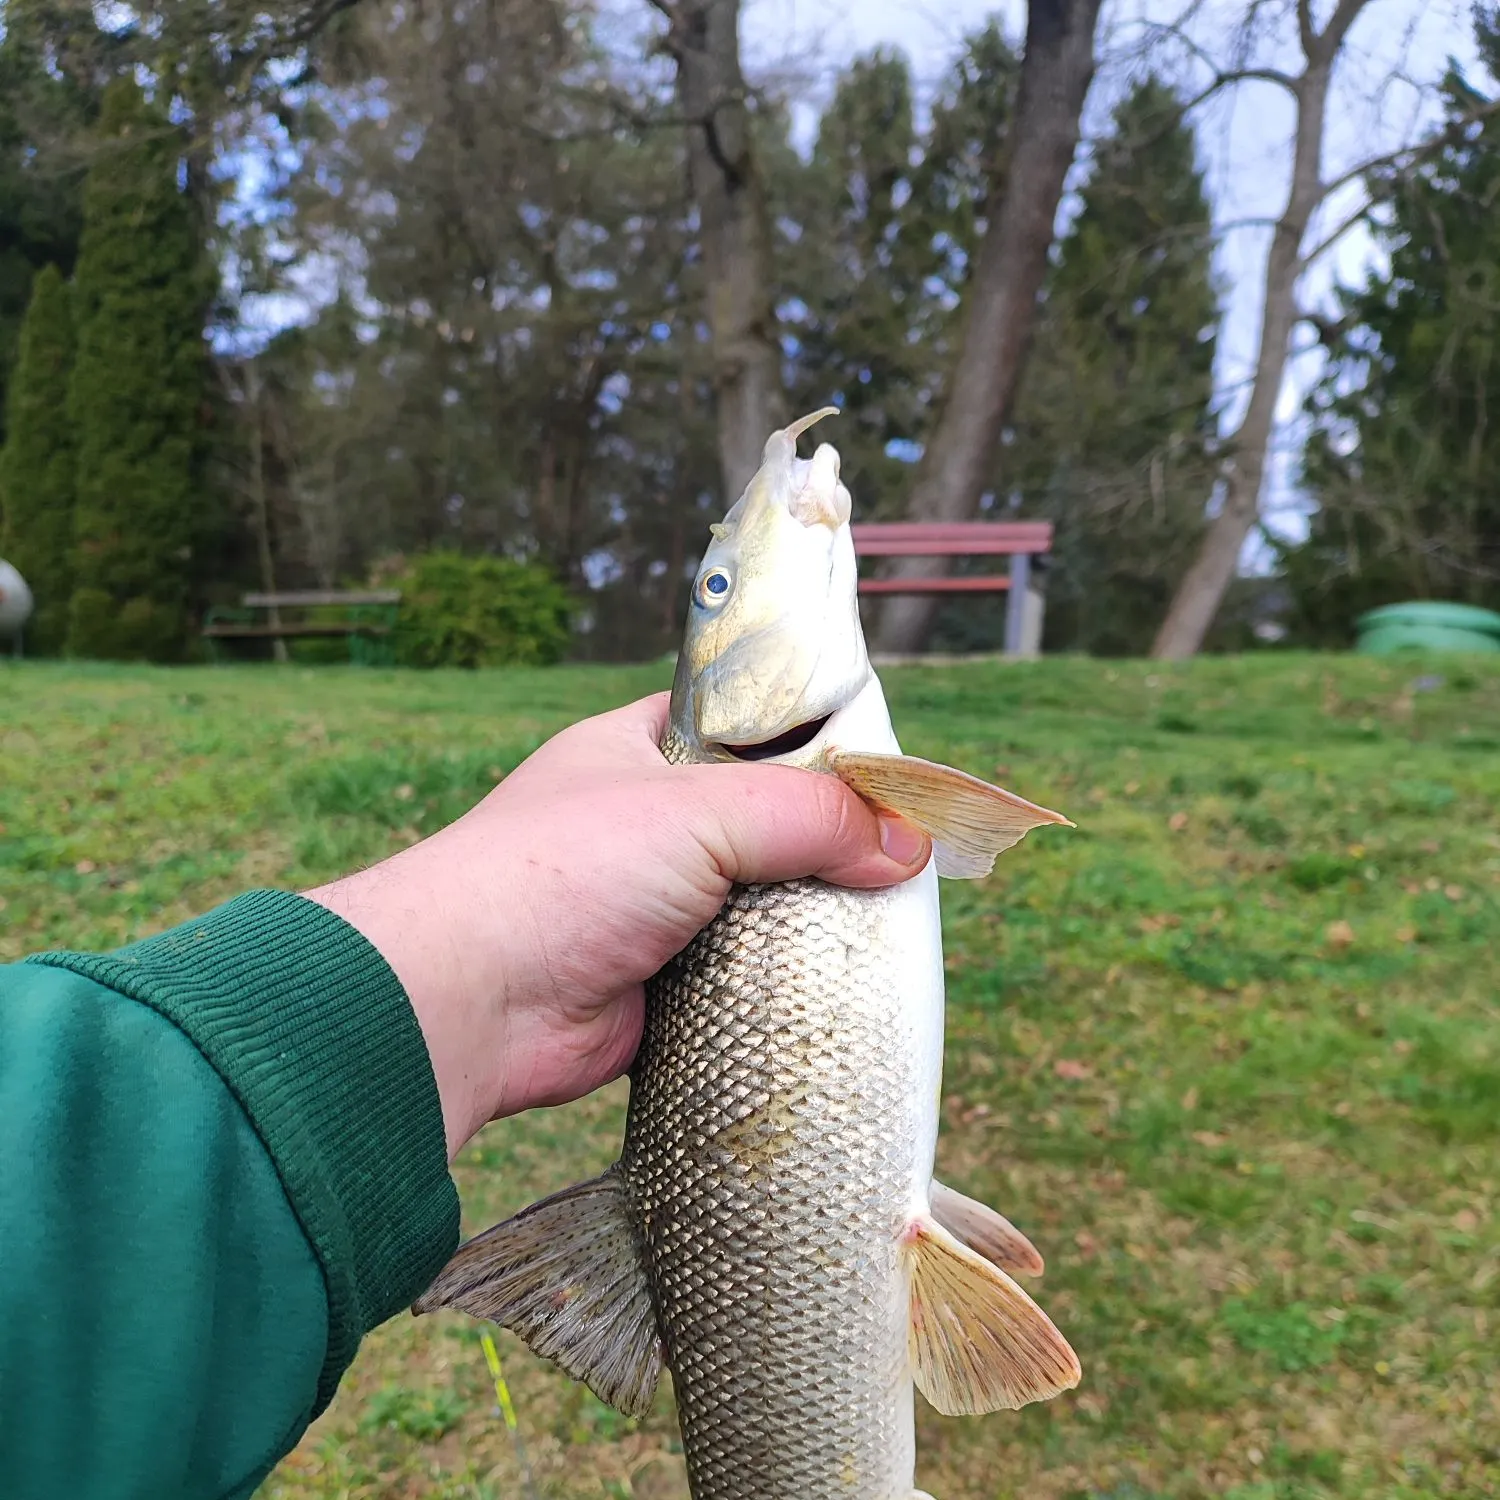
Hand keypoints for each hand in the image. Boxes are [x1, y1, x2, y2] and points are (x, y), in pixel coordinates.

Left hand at [305, 692, 929, 1157]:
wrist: (470, 1001)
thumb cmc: (563, 872)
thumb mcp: (700, 813)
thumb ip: (811, 816)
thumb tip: (911, 846)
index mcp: (636, 750)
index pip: (740, 725)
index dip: (808, 738)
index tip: (882, 765)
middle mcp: (643, 825)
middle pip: (762, 820)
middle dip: (822, 840)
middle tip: (898, 854)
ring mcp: (651, 907)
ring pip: (758, 902)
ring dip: (806, 918)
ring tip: (883, 919)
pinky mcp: (660, 984)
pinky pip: (743, 974)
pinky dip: (780, 980)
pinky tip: (836, 980)